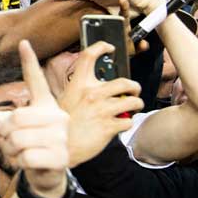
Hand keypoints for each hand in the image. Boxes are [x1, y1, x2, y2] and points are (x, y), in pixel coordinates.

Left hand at [0, 41, 71, 197]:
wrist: (46, 175)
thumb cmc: (29, 148)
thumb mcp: (11, 132)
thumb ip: (0, 122)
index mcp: (46, 106)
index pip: (36, 81)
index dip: (29, 62)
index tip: (23, 42)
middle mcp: (57, 116)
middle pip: (16, 118)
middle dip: (6, 134)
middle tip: (12, 142)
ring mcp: (61, 136)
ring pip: (18, 139)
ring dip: (12, 150)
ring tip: (22, 153)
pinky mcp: (60, 156)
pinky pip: (26, 157)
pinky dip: (20, 163)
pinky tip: (29, 163)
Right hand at [57, 40, 143, 165]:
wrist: (61, 149)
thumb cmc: (61, 126)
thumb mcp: (62, 101)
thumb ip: (78, 90)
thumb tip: (89, 84)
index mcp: (78, 85)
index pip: (89, 56)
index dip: (101, 47)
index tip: (109, 48)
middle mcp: (91, 95)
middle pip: (124, 81)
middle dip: (134, 86)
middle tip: (134, 90)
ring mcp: (102, 110)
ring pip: (132, 101)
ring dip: (136, 103)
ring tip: (134, 107)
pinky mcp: (109, 127)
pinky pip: (128, 121)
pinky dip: (128, 122)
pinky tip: (122, 124)